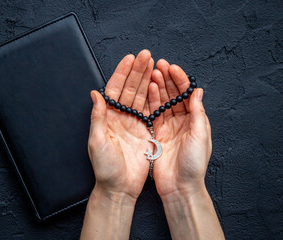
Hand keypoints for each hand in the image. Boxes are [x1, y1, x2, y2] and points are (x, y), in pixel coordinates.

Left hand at [88, 50, 153, 200]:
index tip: (130, 59)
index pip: (114, 90)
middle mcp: (120, 117)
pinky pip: (150, 110)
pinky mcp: (145, 131)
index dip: (122, 74)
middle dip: (137, 71)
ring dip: (146, 80)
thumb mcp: (97, 141)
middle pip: (129, 89)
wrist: (119, 187)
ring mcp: (133, 123)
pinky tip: (159, 85)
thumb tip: (95, 93)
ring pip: (140, 96)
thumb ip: (97, 117)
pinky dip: (155, 98)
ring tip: (154, 64)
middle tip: (146, 55)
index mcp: (107, 117)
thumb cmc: (105, 168)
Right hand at [147, 60, 223, 238]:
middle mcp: (182, 121)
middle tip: (159, 64)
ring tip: (152, 73)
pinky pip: (154, 113)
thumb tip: (198, 91)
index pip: (187, 94)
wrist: (179, 185)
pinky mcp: (157, 133)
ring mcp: (169, 126)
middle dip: (167, 79)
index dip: (180, 80)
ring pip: (163, 102)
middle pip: (174, 95)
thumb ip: (198, 113)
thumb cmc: (193, 164)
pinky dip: (151, 101)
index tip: (172, 68)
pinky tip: (148, 90)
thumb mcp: (200, 136)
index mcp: (195, 120)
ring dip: (158, 87)